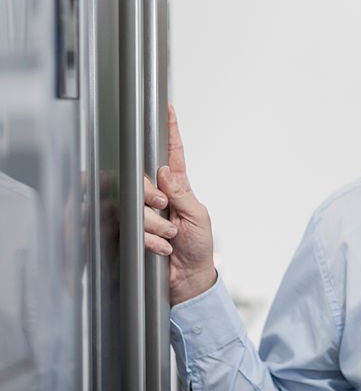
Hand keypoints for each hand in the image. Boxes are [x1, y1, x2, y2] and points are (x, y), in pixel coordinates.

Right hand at [144, 104, 216, 305]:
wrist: (188, 281)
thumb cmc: (199, 247)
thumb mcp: (198, 218)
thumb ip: (183, 194)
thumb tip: (165, 172)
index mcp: (179, 188)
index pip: (173, 155)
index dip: (171, 132)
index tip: (169, 109)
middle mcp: (158, 197)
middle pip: (143, 179)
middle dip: (153, 196)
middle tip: (166, 210)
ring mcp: (143, 214)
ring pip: (135, 206)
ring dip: (155, 226)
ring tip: (171, 238)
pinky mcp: (133, 233)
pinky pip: (131, 229)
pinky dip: (150, 241)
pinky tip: (162, 249)